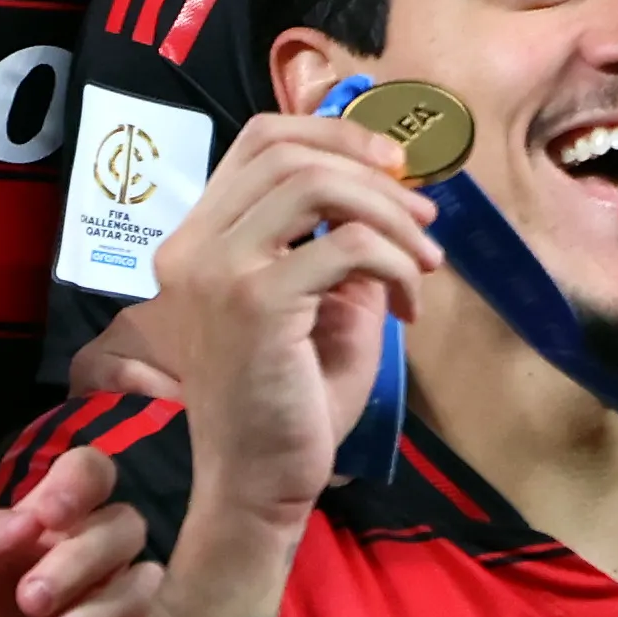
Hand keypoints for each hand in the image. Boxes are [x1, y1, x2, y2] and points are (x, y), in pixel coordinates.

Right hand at [154, 114, 438, 531]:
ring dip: (389, 216)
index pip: (259, 139)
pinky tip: (409, 308)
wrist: (257, 482)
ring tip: (425, 263)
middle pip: (289, 151)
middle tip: (425, 217)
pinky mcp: (254, 302)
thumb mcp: (321, 306)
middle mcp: (192, 245)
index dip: (334, 133)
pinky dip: (396, 266)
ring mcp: (215, 270)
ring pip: (316, 184)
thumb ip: (339, 246)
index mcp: (198, 239)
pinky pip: (347, 247)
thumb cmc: (289, 402)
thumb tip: (390, 199)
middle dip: (372, 172)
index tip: (393, 166)